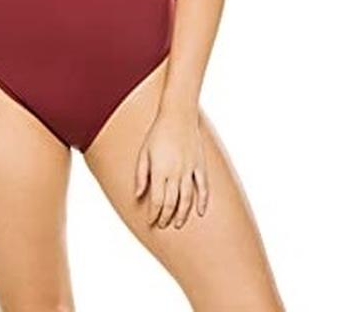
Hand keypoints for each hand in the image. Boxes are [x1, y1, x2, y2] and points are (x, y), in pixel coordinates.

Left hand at [134, 109, 208, 228]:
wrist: (178, 115)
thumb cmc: (157, 133)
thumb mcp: (143, 152)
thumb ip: (141, 175)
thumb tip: (138, 195)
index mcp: (159, 170)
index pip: (156, 200)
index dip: (154, 214)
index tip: (151, 221)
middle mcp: (175, 172)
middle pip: (171, 203)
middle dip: (165, 217)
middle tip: (162, 225)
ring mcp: (189, 169)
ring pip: (187, 199)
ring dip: (182, 214)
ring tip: (177, 224)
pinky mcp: (199, 165)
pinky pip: (203, 187)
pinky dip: (202, 201)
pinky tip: (200, 212)